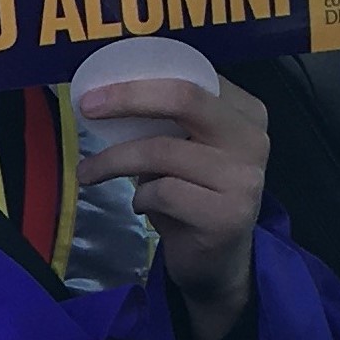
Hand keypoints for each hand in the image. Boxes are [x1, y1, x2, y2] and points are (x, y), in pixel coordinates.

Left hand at [77, 77, 267, 339]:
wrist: (219, 262)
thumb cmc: (194, 194)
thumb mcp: (188, 148)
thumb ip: (168, 119)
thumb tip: (106, 92)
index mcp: (245, 111)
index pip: (191, 77)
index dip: (140, 77)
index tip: (98, 85)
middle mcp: (252, 139)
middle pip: (183, 98)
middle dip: (128, 98)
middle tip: (87, 107)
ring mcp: (243, 178)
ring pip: (161, 150)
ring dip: (114, 161)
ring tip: (89, 173)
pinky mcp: (226, 215)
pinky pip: (162, 192)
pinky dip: (140, 197)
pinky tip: (143, 205)